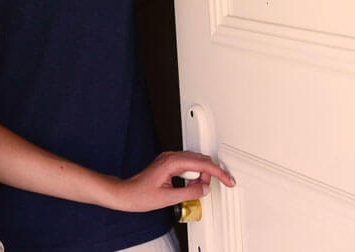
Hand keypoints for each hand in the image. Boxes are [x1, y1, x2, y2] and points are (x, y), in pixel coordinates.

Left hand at [109, 151, 234, 211]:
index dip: (218, 172)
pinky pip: (188, 165)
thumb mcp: (168, 198)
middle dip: (209, 174)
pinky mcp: (168, 163)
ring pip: (195, 162)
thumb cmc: (140, 195)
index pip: (202, 164)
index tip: (228, 179)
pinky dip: (193, 175)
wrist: (126, 193)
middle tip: (208, 189)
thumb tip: (204, 189)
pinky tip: (190, 185)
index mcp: (172, 162)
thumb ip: (190, 193)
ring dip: (200, 175)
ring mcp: (169, 158)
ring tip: (195, 189)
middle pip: (200, 160)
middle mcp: (171, 156)